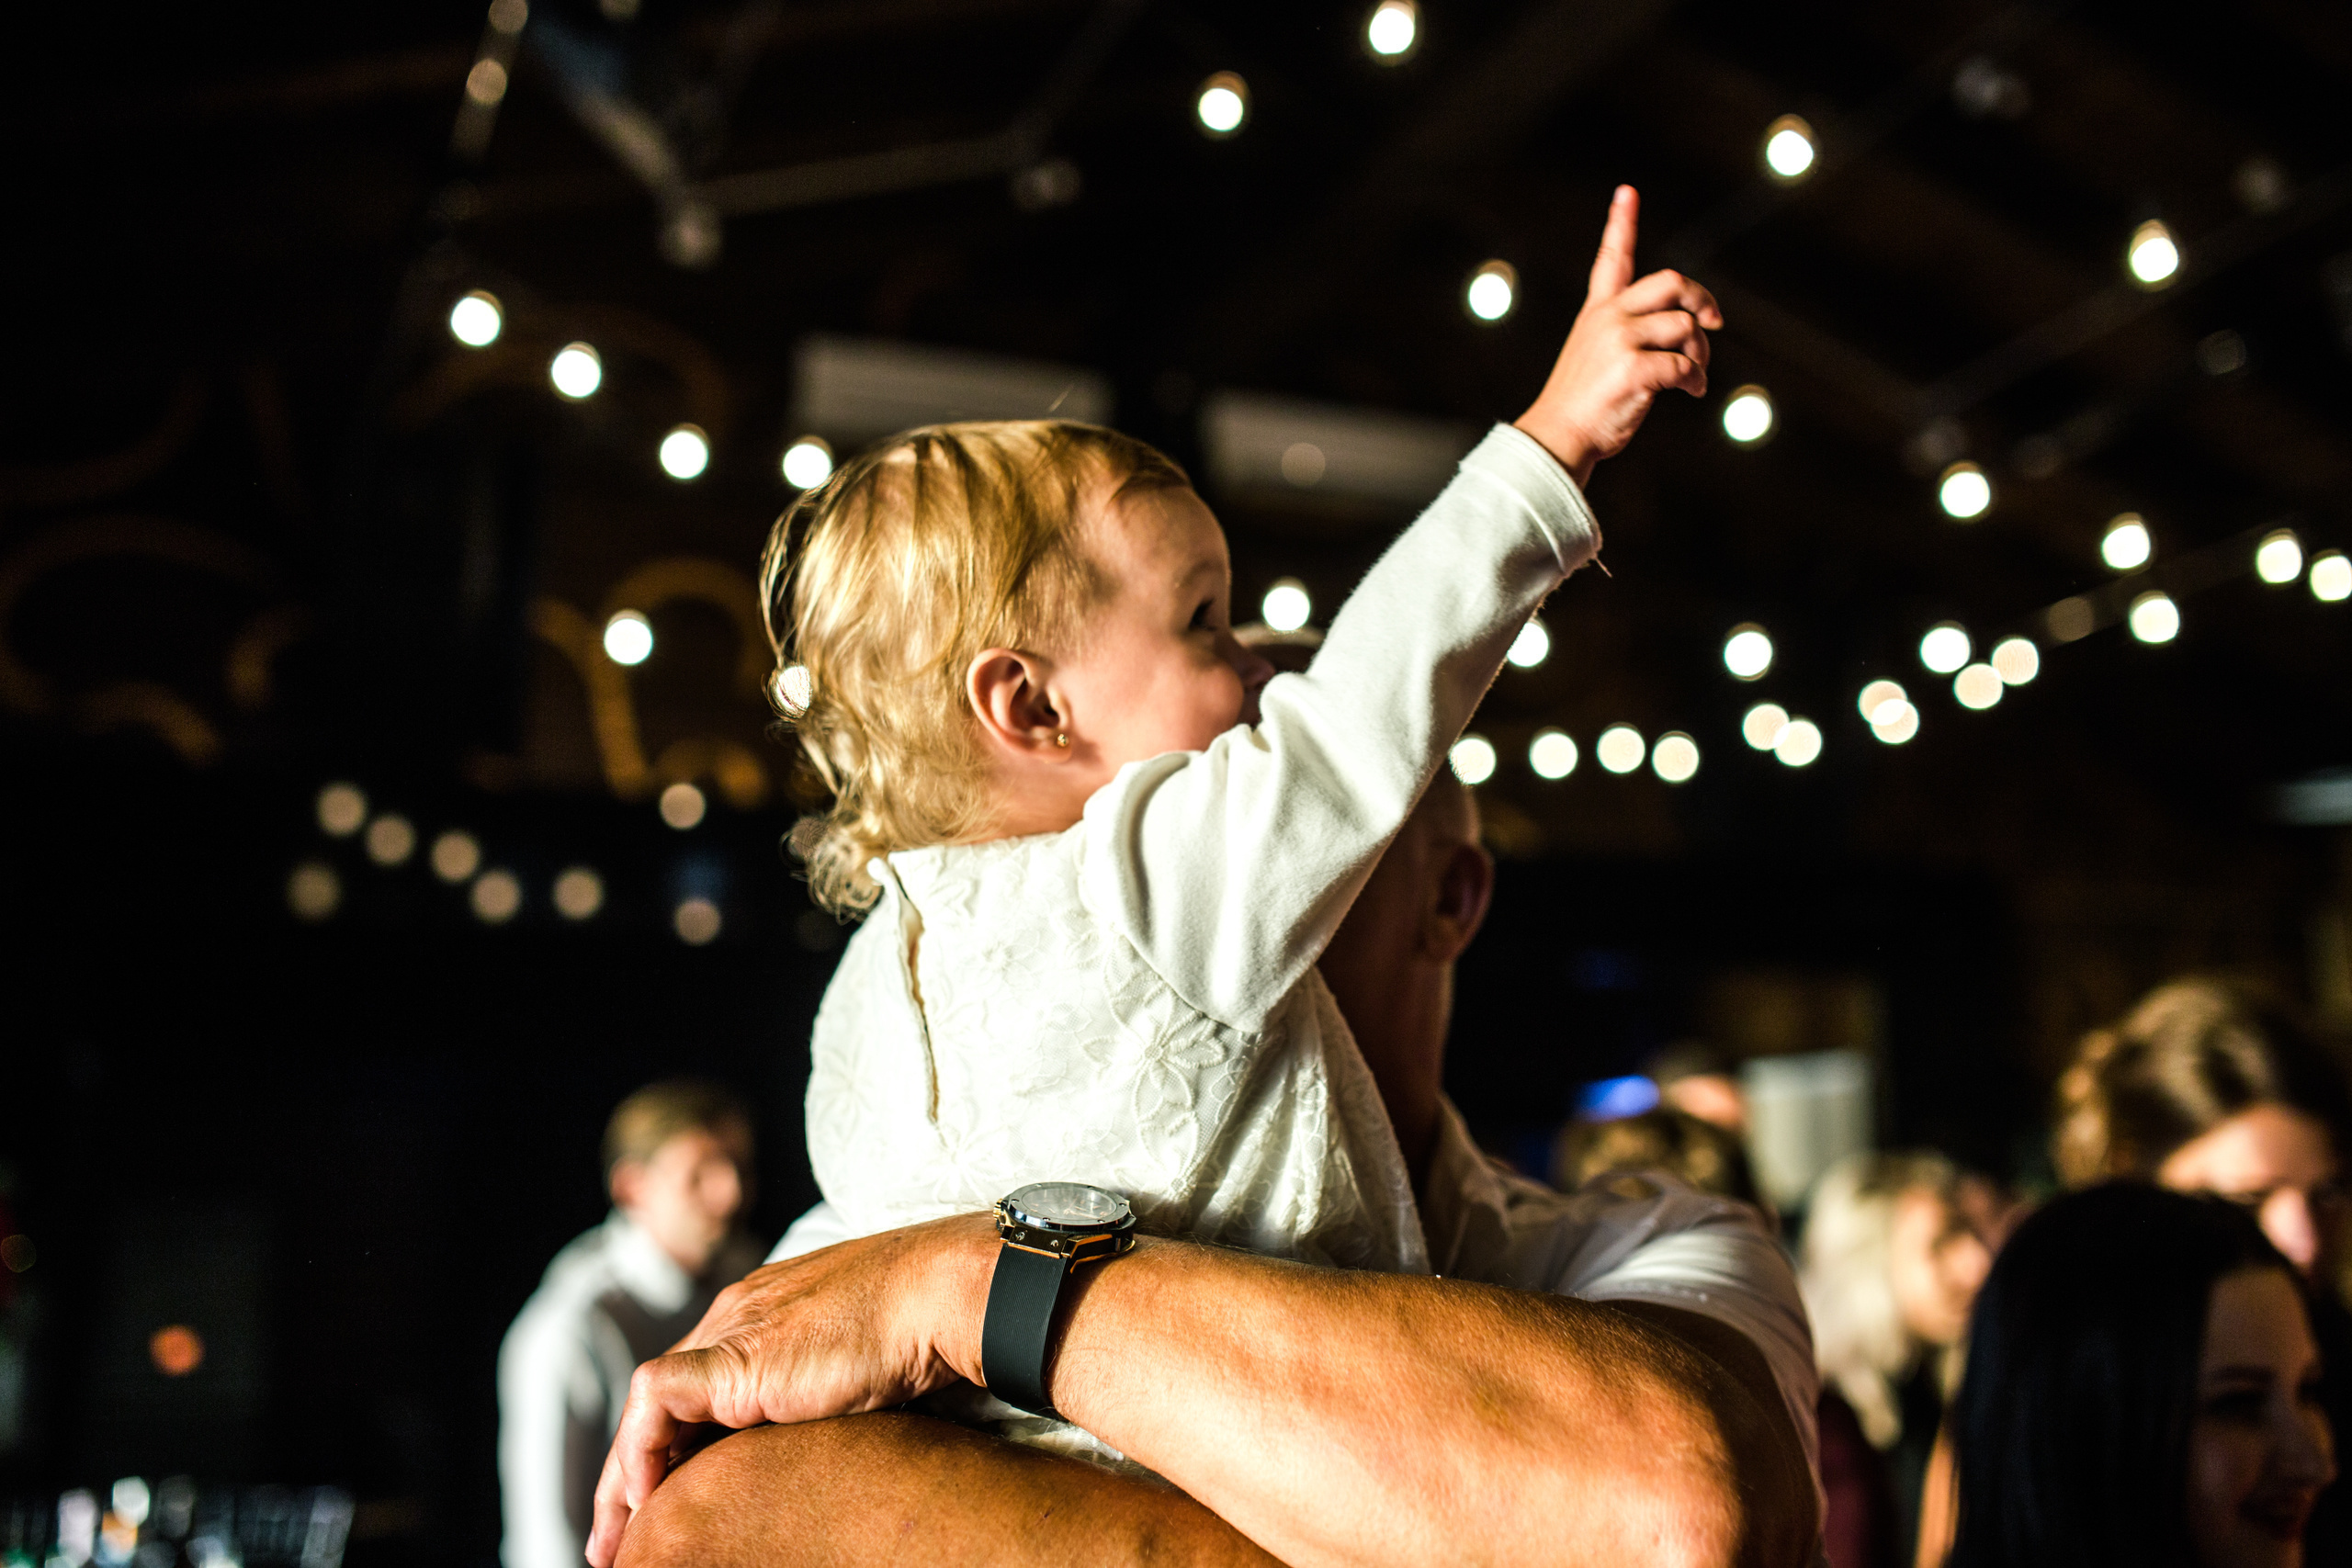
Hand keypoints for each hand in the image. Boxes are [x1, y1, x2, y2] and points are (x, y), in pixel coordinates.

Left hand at [583, 1213, 996, 1567]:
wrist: (940, 1296)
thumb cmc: (924, 1332)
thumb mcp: (859, 1373)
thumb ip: (821, 1400)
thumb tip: (817, 1463)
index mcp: (767, 1316)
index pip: (696, 1389)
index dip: (672, 1453)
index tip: (663, 1508)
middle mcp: (740, 1316)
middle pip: (664, 1403)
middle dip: (632, 1475)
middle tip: (615, 1543)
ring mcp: (733, 1331)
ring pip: (648, 1408)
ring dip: (623, 1479)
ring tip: (617, 1541)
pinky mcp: (734, 1358)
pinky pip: (655, 1401)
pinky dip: (640, 1455)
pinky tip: (645, 1501)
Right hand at [1514, 185, 1721, 485]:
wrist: (1559, 437)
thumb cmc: (1584, 404)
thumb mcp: (1597, 356)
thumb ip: (1632, 334)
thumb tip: (1692, 333)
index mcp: (1598, 312)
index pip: (1611, 259)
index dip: (1620, 223)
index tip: (1627, 192)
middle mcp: (1607, 318)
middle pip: (1671, 282)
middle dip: (1701, 299)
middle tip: (1712, 322)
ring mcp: (1618, 342)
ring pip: (1686, 328)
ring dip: (1701, 354)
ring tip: (1695, 375)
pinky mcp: (1632, 369)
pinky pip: (1684, 365)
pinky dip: (1695, 379)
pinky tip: (1691, 391)